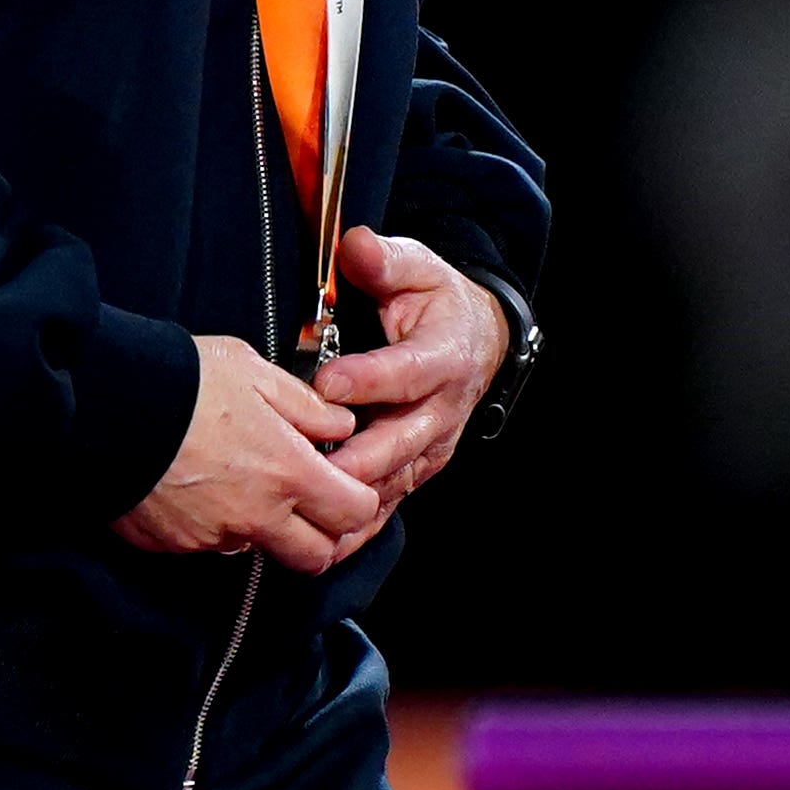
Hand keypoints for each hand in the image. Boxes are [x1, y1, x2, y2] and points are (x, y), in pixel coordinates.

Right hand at [112, 337, 380, 573]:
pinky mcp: (174, 544)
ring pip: (258, 550)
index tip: (342, 480)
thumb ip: (304, 404)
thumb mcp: (253, 370)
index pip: (355, 512)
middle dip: (319, 535)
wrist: (102, 405)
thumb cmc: (181, 380)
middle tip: (303, 500)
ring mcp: (213, 536)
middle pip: (315, 556)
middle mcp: (257, 517)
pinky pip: (208, 545)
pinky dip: (211, 524)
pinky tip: (195, 486)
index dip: (357, 499)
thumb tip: (337, 426)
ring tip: (237, 483)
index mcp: (288, 473)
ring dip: (261, 528)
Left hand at [310, 228, 510, 532]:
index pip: (405, 372)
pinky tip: (327, 542)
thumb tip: (357, 247)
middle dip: (360, 456)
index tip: (327, 383)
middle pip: (402, 439)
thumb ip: (386, 259)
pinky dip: (362, 524)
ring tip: (314, 511)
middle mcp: (442, 408)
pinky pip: (391, 500)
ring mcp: (432, 443)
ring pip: (396, 478)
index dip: (369, 379)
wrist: (475, 340)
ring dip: (358, 498)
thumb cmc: (436, 300)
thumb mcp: (417, 267)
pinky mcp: (418, 467)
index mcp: (443, 356)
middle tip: (314, 465)